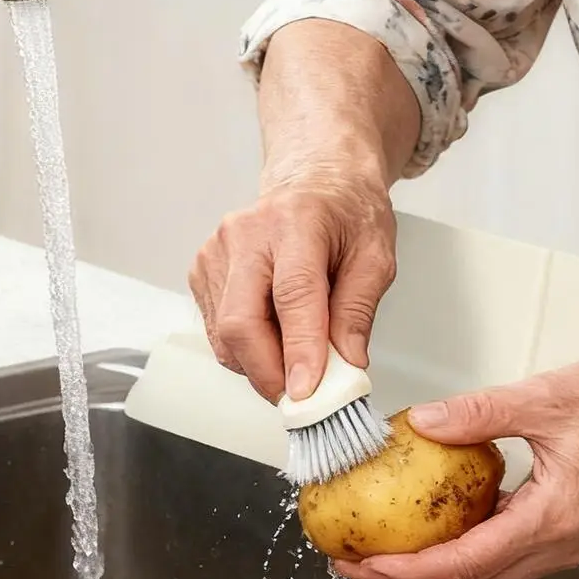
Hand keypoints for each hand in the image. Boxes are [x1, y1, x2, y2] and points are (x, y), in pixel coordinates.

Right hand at [189, 159, 396, 401]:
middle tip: (302, 399)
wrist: (314, 179)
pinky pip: (218, 330)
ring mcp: (217, 252)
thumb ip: (358, 310)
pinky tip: (276, 338)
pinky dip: (247, 350)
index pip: (293, 295)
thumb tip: (346, 364)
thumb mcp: (376, 255)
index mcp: (297, 222)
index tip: (308, 393)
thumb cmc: (347, 212)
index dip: (299, 350)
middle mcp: (247, 234)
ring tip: (297, 363)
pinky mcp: (202, 271)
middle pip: (242, 322)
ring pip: (225, 335)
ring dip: (261, 366)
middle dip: (270, 373)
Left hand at [338, 353, 578, 578]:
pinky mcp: (563, 531)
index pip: (467, 565)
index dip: (408, 573)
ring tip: (382, 558)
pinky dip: (460, 556)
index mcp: (555, 519)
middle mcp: (559, 544)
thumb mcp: (546, 397)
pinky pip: (502, 559)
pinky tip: (431, 532)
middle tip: (354, 567)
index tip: (364, 564)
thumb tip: (421, 422)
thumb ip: (480, 413)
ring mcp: (564, 544)